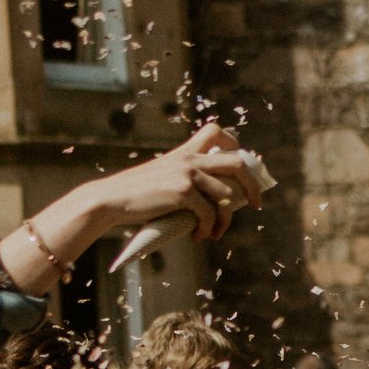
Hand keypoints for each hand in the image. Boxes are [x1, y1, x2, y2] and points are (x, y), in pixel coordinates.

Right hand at [75, 122, 260, 243]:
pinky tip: (196, 236)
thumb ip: (189, 181)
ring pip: (226, 196)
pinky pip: (209, 213)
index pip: (217, 132)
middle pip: (237, 163)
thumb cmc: (138, 195)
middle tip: (256, 205)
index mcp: (185, 151)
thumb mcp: (166, 179)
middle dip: (253, 186)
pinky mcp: (183, 191)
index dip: (236, 147)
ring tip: (213, 233)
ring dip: (224, 220)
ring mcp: (187, 173)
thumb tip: (219, 200)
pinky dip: (207, 229)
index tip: (241, 170)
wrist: (112, 199)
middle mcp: (189, 158)